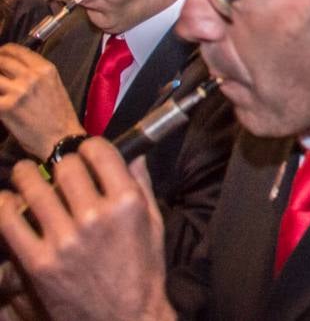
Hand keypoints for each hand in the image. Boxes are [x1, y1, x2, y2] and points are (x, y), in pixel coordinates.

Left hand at [0, 45, 83, 158]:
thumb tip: (11, 69)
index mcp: (45, 68)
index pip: (15, 50)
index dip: (2, 52)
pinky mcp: (6, 107)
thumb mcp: (53, 85)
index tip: (0, 56)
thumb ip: (34, 74)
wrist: (60, 139)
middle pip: (0, 60)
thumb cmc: (59, 114)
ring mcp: (18, 91)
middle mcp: (31, 76)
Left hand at [0, 142, 173, 320]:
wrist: (124, 319)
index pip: (99, 152)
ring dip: (26, 176)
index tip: (85, 152)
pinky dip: (4, 205)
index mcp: (127, 204)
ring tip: (25, 175)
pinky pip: (9, 221)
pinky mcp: (39, 262)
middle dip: (61, 163)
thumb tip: (132, 153)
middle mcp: (95, 217)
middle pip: (65, 167)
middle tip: (58, 169)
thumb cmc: (142, 272)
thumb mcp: (153, 224)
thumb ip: (141, 185)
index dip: (89, 147)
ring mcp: (65, 240)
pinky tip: (9, 201)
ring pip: (34, 188)